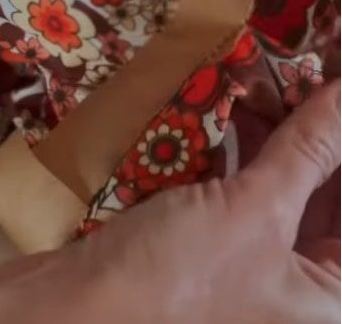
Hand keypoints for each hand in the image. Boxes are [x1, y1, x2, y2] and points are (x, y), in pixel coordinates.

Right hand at [0, 82, 338, 323]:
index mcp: (327, 301)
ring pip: (281, 195)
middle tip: (306, 82)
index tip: (335, 97)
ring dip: (276, 141)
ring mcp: (249, 273)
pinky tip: (231, 118)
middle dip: (316, 139)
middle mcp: (293, 292)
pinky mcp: (209, 253)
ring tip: (269, 85)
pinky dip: (239, 158)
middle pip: (324, 201)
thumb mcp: (254, 210)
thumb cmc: (176, 280)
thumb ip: (308, 151)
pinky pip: (239, 197)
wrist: (67, 315)